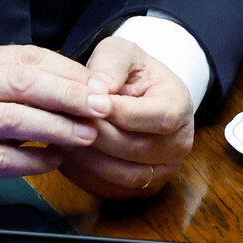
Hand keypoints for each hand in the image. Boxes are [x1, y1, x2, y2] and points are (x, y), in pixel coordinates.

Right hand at [0, 45, 106, 214]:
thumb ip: (18, 88)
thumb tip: (81, 89)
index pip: (31, 58)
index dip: (70, 72)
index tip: (101, 85)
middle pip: (25, 82)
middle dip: (70, 94)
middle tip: (102, 107)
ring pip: (13, 118)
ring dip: (57, 128)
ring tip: (86, 136)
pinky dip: (30, 159)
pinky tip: (53, 161)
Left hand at [57, 36, 194, 198]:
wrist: (140, 96)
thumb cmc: (132, 72)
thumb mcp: (123, 52)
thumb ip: (112, 63)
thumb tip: (98, 89)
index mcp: (181, 106)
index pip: (159, 116)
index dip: (123, 113)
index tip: (91, 104)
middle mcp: (178, 144)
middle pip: (135, 147)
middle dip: (97, 135)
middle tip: (64, 122)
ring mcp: (162, 172)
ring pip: (120, 173)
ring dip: (86, 158)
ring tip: (61, 137)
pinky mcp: (139, 190)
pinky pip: (107, 189)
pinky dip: (83, 175)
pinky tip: (66, 154)